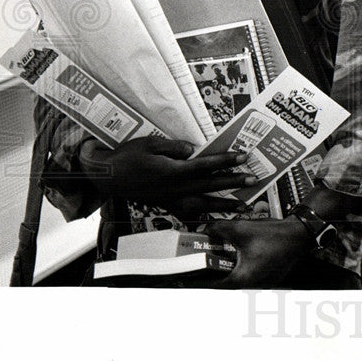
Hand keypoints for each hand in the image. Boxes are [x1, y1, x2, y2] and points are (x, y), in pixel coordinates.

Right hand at [79, 137, 256, 218]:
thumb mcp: (150, 143)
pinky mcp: (167, 206)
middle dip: (233, 182)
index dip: (225, 161)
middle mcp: (175, 188)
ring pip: (204, 204)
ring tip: (244, 206)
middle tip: (253, 179)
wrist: (108, 177)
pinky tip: (218, 216)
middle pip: (210, 185)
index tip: (243, 156)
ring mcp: (171, 200)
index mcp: (172, 171)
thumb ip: (174, 147)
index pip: (205, 165)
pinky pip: (190, 213)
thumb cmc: (128, 156)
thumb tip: (194, 149)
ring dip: (225, 204)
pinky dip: (206, 215)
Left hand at [203, 218, 315, 287]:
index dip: (198, 281)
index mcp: (244, 279)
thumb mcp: (242, 229)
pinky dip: (241, 271)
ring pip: (238, 281)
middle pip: (225, 284)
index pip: (214, 286)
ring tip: (217, 262)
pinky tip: (237, 260)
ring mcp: (263, 284)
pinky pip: (250, 278)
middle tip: (200, 267)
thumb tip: (205, 229)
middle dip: (212, 275)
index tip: (186, 279)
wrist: (300, 233)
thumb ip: (219, 229)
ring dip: (227, 273)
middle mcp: (253, 286)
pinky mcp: (269, 279)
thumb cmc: (274, 235)